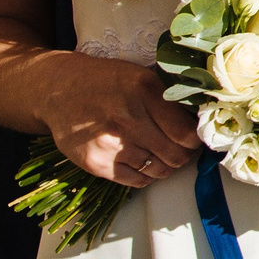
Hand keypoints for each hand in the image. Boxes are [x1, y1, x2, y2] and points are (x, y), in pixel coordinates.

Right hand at [41, 53, 200, 187]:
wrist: (57, 90)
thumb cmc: (107, 82)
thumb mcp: (142, 77)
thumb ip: (170, 100)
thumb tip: (201, 124)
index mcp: (144, 92)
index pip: (186, 133)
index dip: (195, 139)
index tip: (195, 137)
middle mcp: (127, 119)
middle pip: (175, 155)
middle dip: (183, 155)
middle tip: (182, 149)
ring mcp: (110, 144)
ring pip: (158, 170)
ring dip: (166, 165)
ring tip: (162, 154)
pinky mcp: (96, 163)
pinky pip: (136, 181)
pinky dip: (146, 175)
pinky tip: (144, 161)